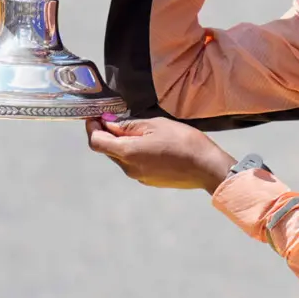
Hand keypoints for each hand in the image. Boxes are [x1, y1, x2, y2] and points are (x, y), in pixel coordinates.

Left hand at [85, 115, 235, 192]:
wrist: (207, 167)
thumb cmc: (182, 141)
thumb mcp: (154, 124)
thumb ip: (128, 125)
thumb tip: (109, 124)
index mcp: (127, 153)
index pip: (96, 142)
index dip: (92, 128)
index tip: (95, 116)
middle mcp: (129, 169)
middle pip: (107, 150)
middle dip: (106, 134)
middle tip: (113, 117)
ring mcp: (139, 177)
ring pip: (120, 157)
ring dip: (120, 143)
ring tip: (135, 128)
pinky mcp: (149, 181)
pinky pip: (133, 164)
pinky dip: (132, 152)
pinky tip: (148, 143)